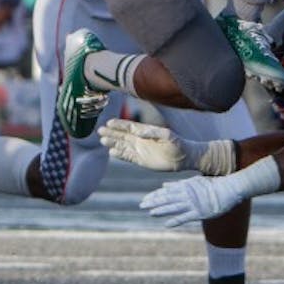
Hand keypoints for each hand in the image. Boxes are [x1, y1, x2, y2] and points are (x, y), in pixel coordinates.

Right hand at [100, 118, 235, 175]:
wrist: (184, 158)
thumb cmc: (178, 144)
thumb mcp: (167, 136)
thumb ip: (153, 132)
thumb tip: (140, 131)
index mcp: (146, 131)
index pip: (129, 127)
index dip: (119, 125)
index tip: (109, 123)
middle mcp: (141, 140)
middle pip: (122, 135)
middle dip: (112, 133)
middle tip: (100, 130)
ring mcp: (140, 150)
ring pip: (123, 145)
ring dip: (113, 143)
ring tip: (102, 140)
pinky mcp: (141, 160)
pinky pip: (128, 156)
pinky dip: (120, 154)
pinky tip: (111, 152)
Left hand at [139, 176, 239, 227]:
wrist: (229, 189)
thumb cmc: (212, 185)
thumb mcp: (194, 182)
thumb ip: (178, 184)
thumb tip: (164, 185)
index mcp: (185, 187)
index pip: (166, 192)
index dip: (155, 196)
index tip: (145, 200)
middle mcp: (187, 194)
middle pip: (167, 198)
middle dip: (154, 202)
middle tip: (141, 205)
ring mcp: (193, 203)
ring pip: (174, 207)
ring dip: (161, 210)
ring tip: (151, 213)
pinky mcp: (200, 212)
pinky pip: (185, 217)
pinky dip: (176, 220)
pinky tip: (167, 224)